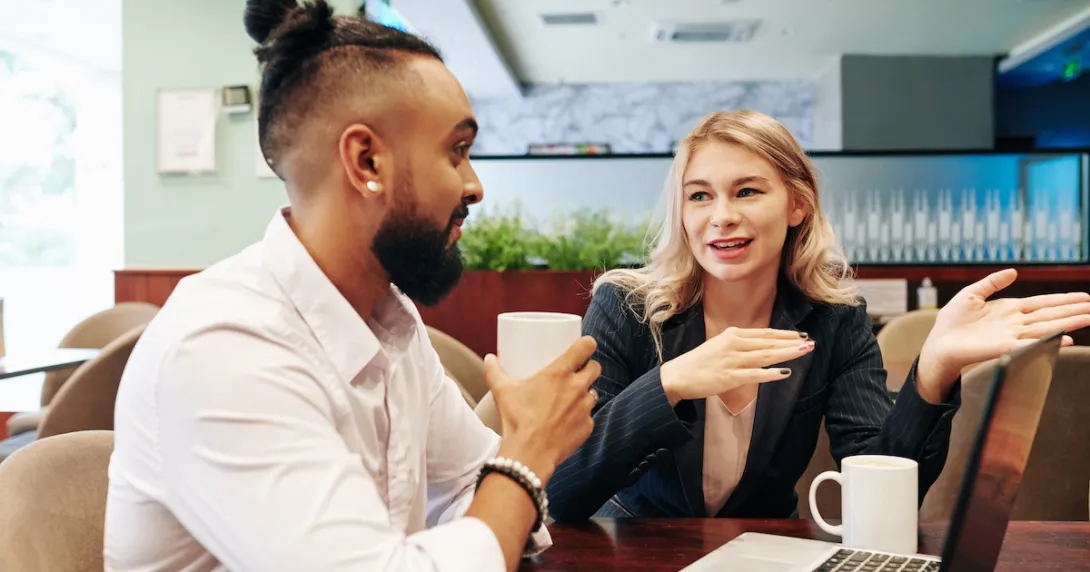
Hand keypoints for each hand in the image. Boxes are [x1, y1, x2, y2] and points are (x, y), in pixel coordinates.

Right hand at [484, 336, 601, 482]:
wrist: (529, 454)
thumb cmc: (517, 419)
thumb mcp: (502, 391)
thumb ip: (494, 372)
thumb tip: (489, 358)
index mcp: (560, 373)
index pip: (586, 347)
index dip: (587, 344)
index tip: (583, 346)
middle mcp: (577, 388)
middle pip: (595, 368)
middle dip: (588, 367)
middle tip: (576, 372)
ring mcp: (585, 408)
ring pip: (594, 393)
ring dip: (585, 392)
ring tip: (571, 396)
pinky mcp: (587, 427)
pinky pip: (589, 417)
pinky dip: (581, 416)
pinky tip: (569, 420)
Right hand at [659, 327, 813, 406]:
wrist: (678, 375)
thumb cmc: (699, 362)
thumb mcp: (719, 345)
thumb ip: (739, 344)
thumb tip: (760, 347)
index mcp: (732, 335)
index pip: (764, 334)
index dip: (784, 335)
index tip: (801, 336)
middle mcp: (734, 344)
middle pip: (769, 342)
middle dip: (791, 343)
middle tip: (811, 343)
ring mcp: (732, 360)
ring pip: (765, 356)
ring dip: (787, 354)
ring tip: (804, 352)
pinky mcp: (729, 377)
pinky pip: (755, 374)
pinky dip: (771, 373)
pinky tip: (785, 372)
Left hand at [917, 269, 1089, 403]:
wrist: (939, 343)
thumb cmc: (952, 322)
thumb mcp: (971, 294)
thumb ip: (992, 282)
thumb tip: (1013, 271)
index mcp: (1009, 309)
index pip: (1043, 303)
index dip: (1063, 300)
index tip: (1085, 297)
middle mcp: (1015, 323)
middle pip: (1050, 314)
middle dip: (1073, 310)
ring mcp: (1012, 335)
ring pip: (1046, 327)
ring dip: (1068, 323)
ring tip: (1089, 318)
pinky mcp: (1004, 347)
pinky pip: (1030, 343)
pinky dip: (1048, 341)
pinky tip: (1066, 338)